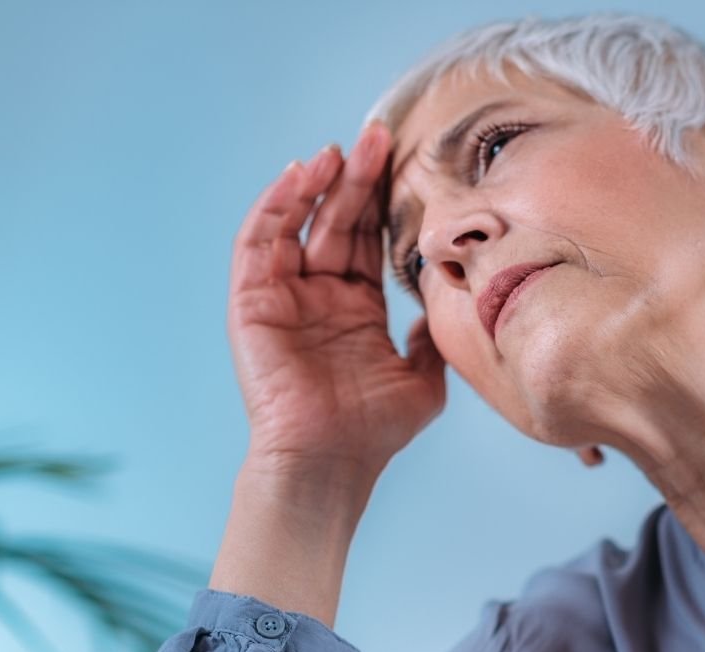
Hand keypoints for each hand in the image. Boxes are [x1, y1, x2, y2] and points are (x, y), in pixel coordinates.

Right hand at [228, 122, 445, 477]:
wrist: (331, 462)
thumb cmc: (374, 430)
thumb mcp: (422, 378)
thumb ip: (433, 337)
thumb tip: (452, 301)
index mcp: (356, 308)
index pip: (369, 240)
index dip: (383, 202)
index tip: (407, 162)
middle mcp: (319, 296)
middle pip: (337, 222)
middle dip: (357, 179)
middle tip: (380, 137)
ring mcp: (283, 297)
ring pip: (296, 223)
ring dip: (316, 183)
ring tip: (342, 150)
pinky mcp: (252, 302)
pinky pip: (258, 243)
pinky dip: (275, 206)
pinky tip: (299, 176)